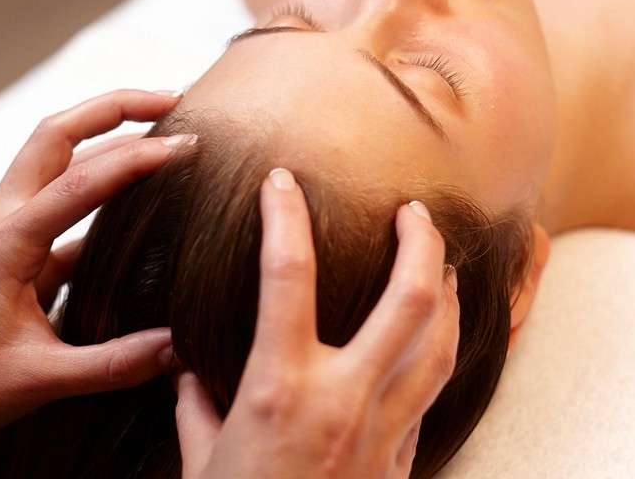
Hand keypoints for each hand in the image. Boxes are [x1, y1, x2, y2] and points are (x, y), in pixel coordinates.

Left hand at [0, 90, 195, 478]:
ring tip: (160, 130)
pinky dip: (98, 183)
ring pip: (52, 156)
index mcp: (3, 246)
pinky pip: (57, 198)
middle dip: (112, 107)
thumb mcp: (44, 381)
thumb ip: (117, 364)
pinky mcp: (9, 247)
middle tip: (171, 99)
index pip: (78, 183)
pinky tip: (138, 199)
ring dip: (103, 133)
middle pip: (55, 135)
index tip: (186, 145)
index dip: (135, 159)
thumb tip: (182, 349)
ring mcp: (1, 229)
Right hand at [174, 168, 459, 478]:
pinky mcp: (401, 460)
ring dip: (448, 294)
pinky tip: (437, 342)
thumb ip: (196, 407)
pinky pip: (433, 395)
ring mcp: (383, 430)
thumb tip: (186, 372)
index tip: (281, 183)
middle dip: (420, 243)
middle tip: (416, 211)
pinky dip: (441, 356)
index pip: (286, 273)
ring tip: (441, 266)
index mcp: (279, 387)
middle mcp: (342, 398)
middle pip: (409, 298)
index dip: (284, 216)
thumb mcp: (198, 462)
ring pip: (442, 343)